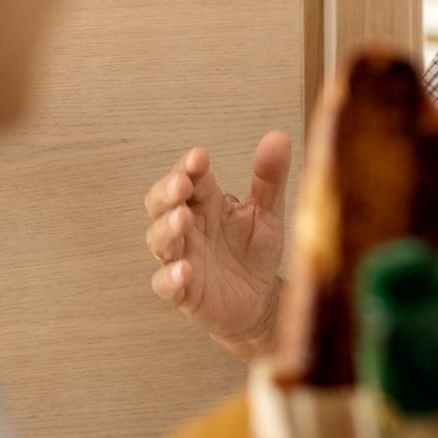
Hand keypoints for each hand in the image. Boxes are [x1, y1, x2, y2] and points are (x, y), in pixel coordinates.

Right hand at [144, 132, 290, 360]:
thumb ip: (270, 178)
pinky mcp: (183, 292)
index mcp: (206, 203)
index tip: (200, 157)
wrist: (261, 301)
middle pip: (160, 204)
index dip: (188, 166)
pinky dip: (170, 277)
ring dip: (166, 228)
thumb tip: (278, 137)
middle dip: (167, 192)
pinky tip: (185, 270)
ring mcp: (182, 258)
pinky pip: (165, 284)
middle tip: (182, 184)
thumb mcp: (268, 212)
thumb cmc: (256, 252)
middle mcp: (188, 228)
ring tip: (182, 219)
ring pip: (158, 241)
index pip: (188, 177)